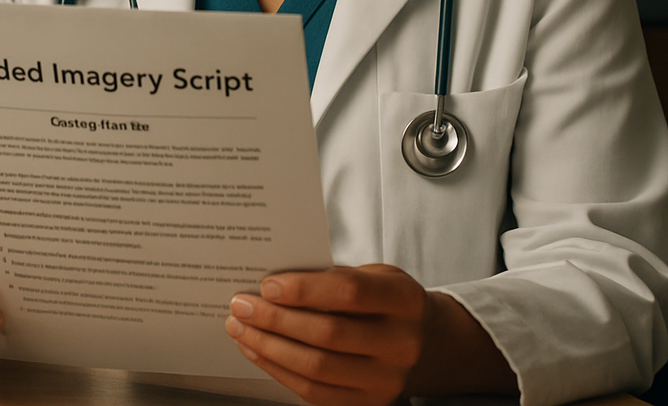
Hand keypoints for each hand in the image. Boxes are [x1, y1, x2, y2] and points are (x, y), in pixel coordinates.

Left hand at [225, 264, 425, 404]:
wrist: (426, 344)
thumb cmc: (387, 300)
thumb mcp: (375, 274)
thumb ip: (334, 277)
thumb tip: (274, 283)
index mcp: (404, 300)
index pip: (350, 293)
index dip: (305, 289)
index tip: (267, 284)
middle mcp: (401, 344)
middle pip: (328, 334)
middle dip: (276, 320)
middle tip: (241, 305)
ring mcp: (387, 381)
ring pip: (317, 368)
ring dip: (269, 347)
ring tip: (241, 327)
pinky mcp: (369, 404)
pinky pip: (315, 393)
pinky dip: (279, 370)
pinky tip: (258, 350)